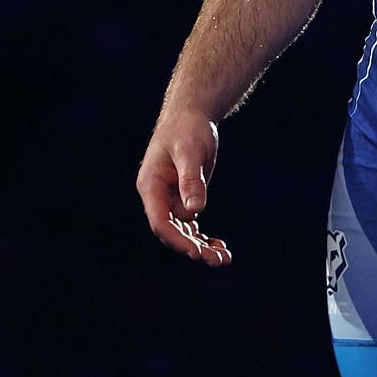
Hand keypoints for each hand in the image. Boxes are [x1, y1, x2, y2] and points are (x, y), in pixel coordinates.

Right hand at [136, 111, 232, 267]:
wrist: (191, 116)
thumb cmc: (186, 129)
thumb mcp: (189, 151)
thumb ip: (191, 180)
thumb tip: (195, 211)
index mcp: (151, 186)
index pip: (160, 221)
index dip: (177, 239)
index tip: (196, 252)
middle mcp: (158, 197)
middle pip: (172, 232)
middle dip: (193, 248)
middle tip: (218, 260)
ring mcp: (171, 200)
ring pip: (183, 232)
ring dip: (201, 247)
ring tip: (224, 259)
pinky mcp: (184, 199)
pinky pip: (192, 225)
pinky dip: (204, 237)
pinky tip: (221, 248)